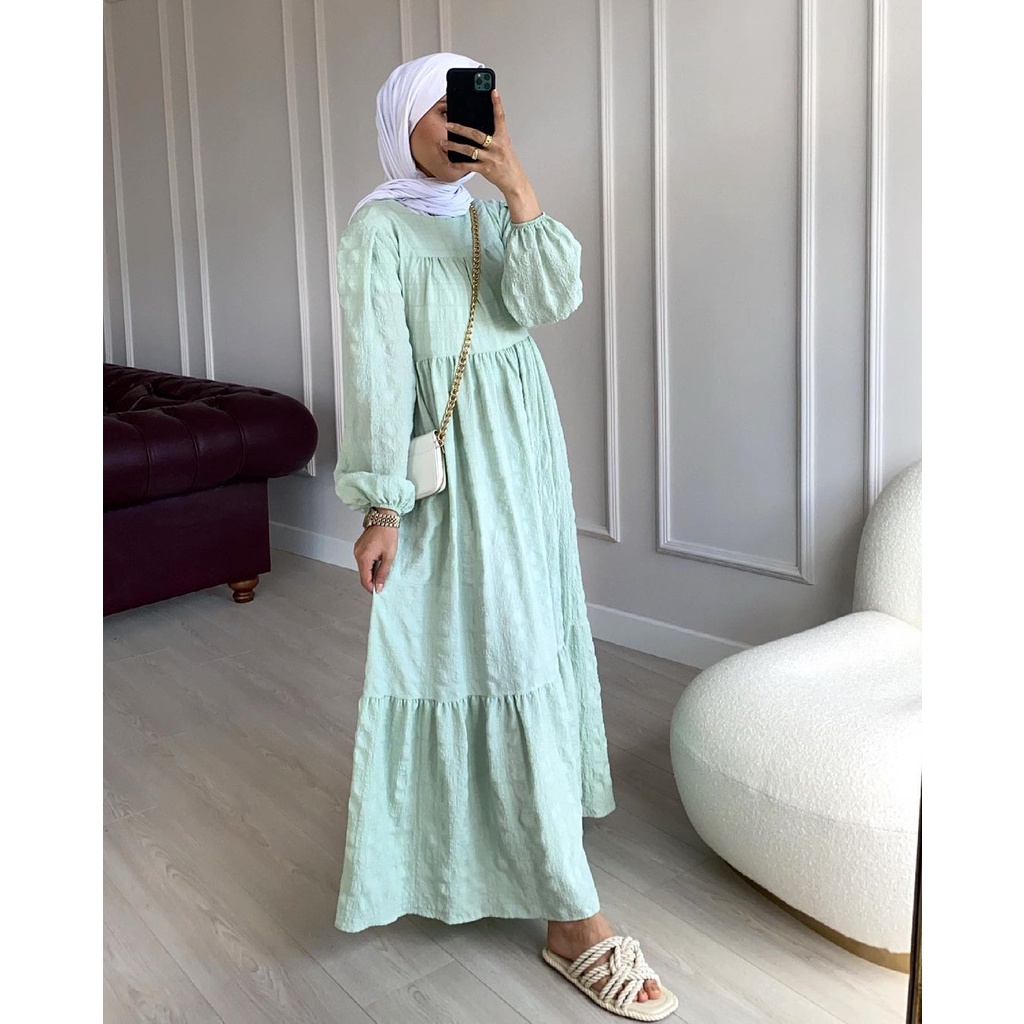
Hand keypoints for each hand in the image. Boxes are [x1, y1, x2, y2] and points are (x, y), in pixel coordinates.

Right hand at [354, 521, 398, 593]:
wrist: (385, 518)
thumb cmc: (388, 534)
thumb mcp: (389, 556)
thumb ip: (383, 573)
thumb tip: (379, 587)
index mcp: (363, 557)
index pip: (364, 580)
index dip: (372, 588)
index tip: (380, 592)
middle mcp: (357, 554)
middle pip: (363, 575)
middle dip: (372, 580)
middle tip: (384, 581)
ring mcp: (357, 550)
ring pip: (363, 568)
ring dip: (372, 572)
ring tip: (383, 569)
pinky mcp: (359, 547)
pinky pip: (363, 561)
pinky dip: (370, 565)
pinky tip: (379, 562)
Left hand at [442, 89, 540, 218]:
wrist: (515, 181)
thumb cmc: (508, 163)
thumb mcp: (504, 146)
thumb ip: (492, 137)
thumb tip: (475, 129)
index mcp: (503, 138)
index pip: (500, 117)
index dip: (497, 104)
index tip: (493, 91)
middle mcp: (497, 146)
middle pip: (476, 134)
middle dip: (460, 128)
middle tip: (448, 123)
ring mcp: (491, 158)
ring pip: (469, 150)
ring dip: (454, 146)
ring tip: (443, 142)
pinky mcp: (486, 169)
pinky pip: (469, 166)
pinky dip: (458, 164)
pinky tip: (450, 161)